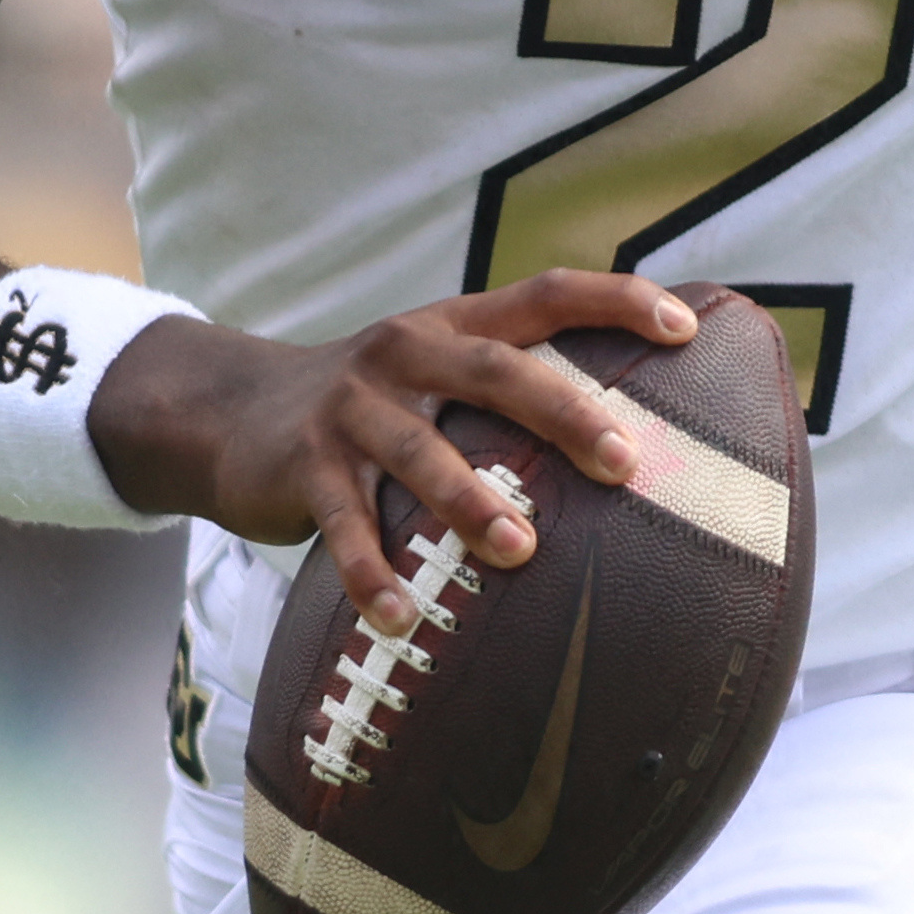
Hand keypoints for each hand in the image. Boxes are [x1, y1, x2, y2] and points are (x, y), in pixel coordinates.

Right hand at [94, 270, 696, 632]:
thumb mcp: (431, 378)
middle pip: (496, 370)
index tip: (686, 326)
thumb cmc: (367, 413)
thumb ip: (506, 395)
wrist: (226, 414)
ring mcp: (351, 409)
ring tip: (519, 551)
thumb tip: (629, 447)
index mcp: (451, 326)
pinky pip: (344, 526)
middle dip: (564, 414)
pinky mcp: (305, 467)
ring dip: (470, 500)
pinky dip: (374, 574)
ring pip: (419, 450)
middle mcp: (405, 353)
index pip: (546, 294)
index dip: (616, 300)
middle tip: (624, 464)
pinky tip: (403, 620)